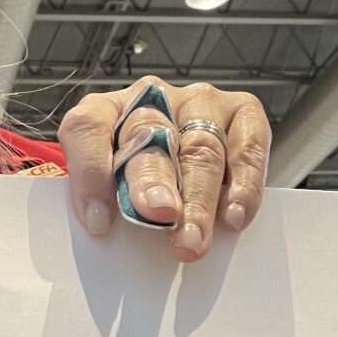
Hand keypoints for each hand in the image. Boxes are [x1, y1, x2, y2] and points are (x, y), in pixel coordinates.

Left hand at [58, 76, 270, 260]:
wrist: (187, 172)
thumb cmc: (140, 186)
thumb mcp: (113, 191)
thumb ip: (108, 202)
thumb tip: (110, 231)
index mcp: (105, 111)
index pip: (88, 126)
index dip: (91, 171)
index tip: (98, 222)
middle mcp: (152, 98)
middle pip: (151, 133)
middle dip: (155, 179)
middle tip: (160, 215)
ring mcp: (200, 102)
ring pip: (201, 146)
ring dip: (199, 197)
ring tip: (193, 238)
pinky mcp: (241, 111)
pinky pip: (249, 143)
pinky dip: (244, 182)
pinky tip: (235, 215)